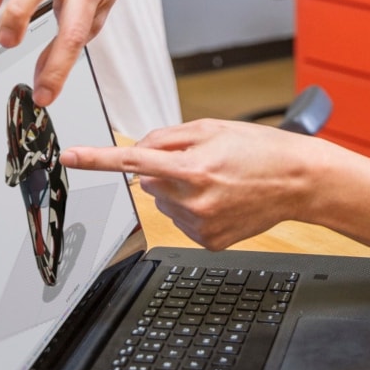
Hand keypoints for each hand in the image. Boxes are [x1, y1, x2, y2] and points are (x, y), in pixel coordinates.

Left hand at [61, 119, 322, 248]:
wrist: (298, 180)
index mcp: (192, 166)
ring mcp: (201, 224)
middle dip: (165, 169)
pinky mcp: (209, 241)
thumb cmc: (259, 149)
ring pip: (163, 202)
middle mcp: (193, 198)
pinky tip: (221, 199)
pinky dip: (194, 209)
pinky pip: (182, 221)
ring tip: (217, 180)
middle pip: (148, 180)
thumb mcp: (213, 128)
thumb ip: (168, 137)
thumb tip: (139, 154)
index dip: (97, 159)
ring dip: (179, 190)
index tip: (71, 157)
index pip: (132, 160)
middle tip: (201, 161)